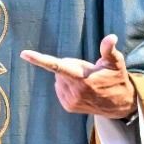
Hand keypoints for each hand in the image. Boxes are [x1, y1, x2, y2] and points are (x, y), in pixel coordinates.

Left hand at [19, 34, 136, 119]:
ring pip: (59, 79)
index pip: (57, 67)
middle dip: (71, 65)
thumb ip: (109, 49)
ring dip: (68, 76)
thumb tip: (111, 37)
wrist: (120, 104)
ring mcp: (70, 101)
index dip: (39, 59)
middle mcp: (74, 92)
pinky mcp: (68, 107)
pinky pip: (59, 88)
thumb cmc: (117, 79)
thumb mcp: (116, 62)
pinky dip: (67, 84)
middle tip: (90, 70)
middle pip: (60, 69)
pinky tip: (81, 88)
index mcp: (83, 79)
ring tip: (87, 80)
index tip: (24, 54)